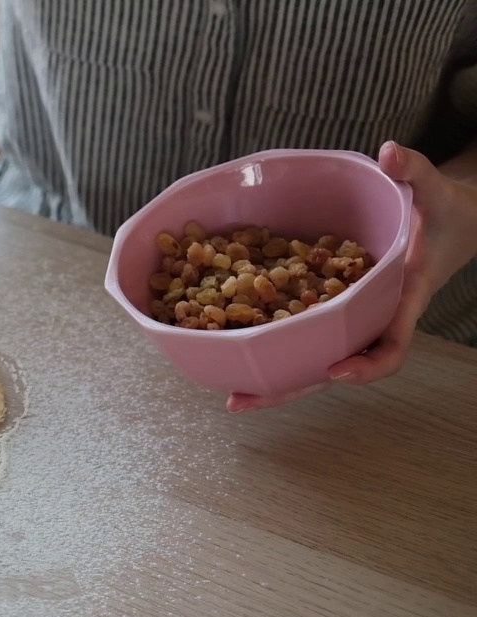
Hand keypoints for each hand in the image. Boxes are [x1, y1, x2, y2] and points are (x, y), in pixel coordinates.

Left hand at [227, 140, 476, 411]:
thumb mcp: (435, 190)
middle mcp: (374, 319)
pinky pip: (305, 335)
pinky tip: (234, 351)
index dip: (368, 365)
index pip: (392, 345)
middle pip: (335, 368)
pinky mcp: (334, 309)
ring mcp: (352, 319)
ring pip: (314, 359)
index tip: (337, 370)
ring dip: (275, 379)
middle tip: (241, 401)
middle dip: (292, 388)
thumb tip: (390, 150)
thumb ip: (415, 171)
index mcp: (403, 298)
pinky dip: (275, 347)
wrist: (451, 225)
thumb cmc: (444, 211)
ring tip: (229, 395)